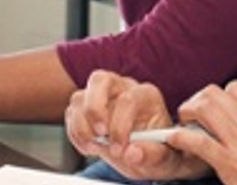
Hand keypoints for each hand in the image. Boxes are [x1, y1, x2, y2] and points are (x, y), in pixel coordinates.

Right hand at [64, 70, 210, 181]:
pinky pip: (71, 113)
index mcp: (146, 94)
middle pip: (100, 80)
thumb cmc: (157, 151)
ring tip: (94, 147)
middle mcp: (122, 88)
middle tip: (100, 134)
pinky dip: (74, 133)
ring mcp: (101, 96)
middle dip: (95, 109)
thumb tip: (132, 153)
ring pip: (80, 97)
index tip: (120, 149)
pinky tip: (88, 147)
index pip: (128, 99)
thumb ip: (153, 154)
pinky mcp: (86, 108)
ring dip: (81, 125)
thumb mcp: (164, 157)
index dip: (120, 125)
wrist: (145, 154)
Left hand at [170, 81, 236, 184]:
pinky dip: (181, 138)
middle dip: (197, 101)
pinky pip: (198, 142)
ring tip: (182, 125)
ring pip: (204, 108)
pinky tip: (174, 140)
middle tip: (191, 116)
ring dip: (187, 114)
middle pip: (214, 94)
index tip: (214, 109)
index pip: (236, 89)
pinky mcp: (231, 165)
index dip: (220, 96)